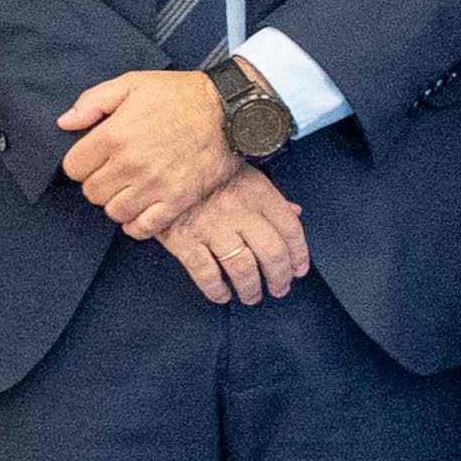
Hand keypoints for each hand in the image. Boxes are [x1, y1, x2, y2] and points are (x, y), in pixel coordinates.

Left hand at [62, 66, 236, 235]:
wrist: (230, 111)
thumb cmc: (182, 95)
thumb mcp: (133, 83)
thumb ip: (93, 101)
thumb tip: (65, 123)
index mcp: (115, 135)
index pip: (73, 168)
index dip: (82, 162)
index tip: (96, 157)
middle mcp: (131, 164)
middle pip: (91, 193)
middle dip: (99, 182)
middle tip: (115, 172)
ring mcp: (155, 186)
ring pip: (113, 212)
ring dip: (117, 202)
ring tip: (130, 188)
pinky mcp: (177, 201)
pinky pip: (142, 228)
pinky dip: (137, 223)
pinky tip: (142, 208)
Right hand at [162, 165, 310, 304]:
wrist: (161, 164)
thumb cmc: (205, 170)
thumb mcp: (244, 173)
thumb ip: (270, 196)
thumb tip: (295, 213)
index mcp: (257, 192)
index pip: (290, 229)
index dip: (299, 255)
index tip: (299, 269)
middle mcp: (238, 210)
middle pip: (271, 253)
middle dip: (280, 277)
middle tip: (280, 288)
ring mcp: (211, 227)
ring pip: (242, 268)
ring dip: (251, 288)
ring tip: (252, 296)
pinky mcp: (184, 240)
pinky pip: (206, 273)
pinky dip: (216, 289)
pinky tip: (221, 295)